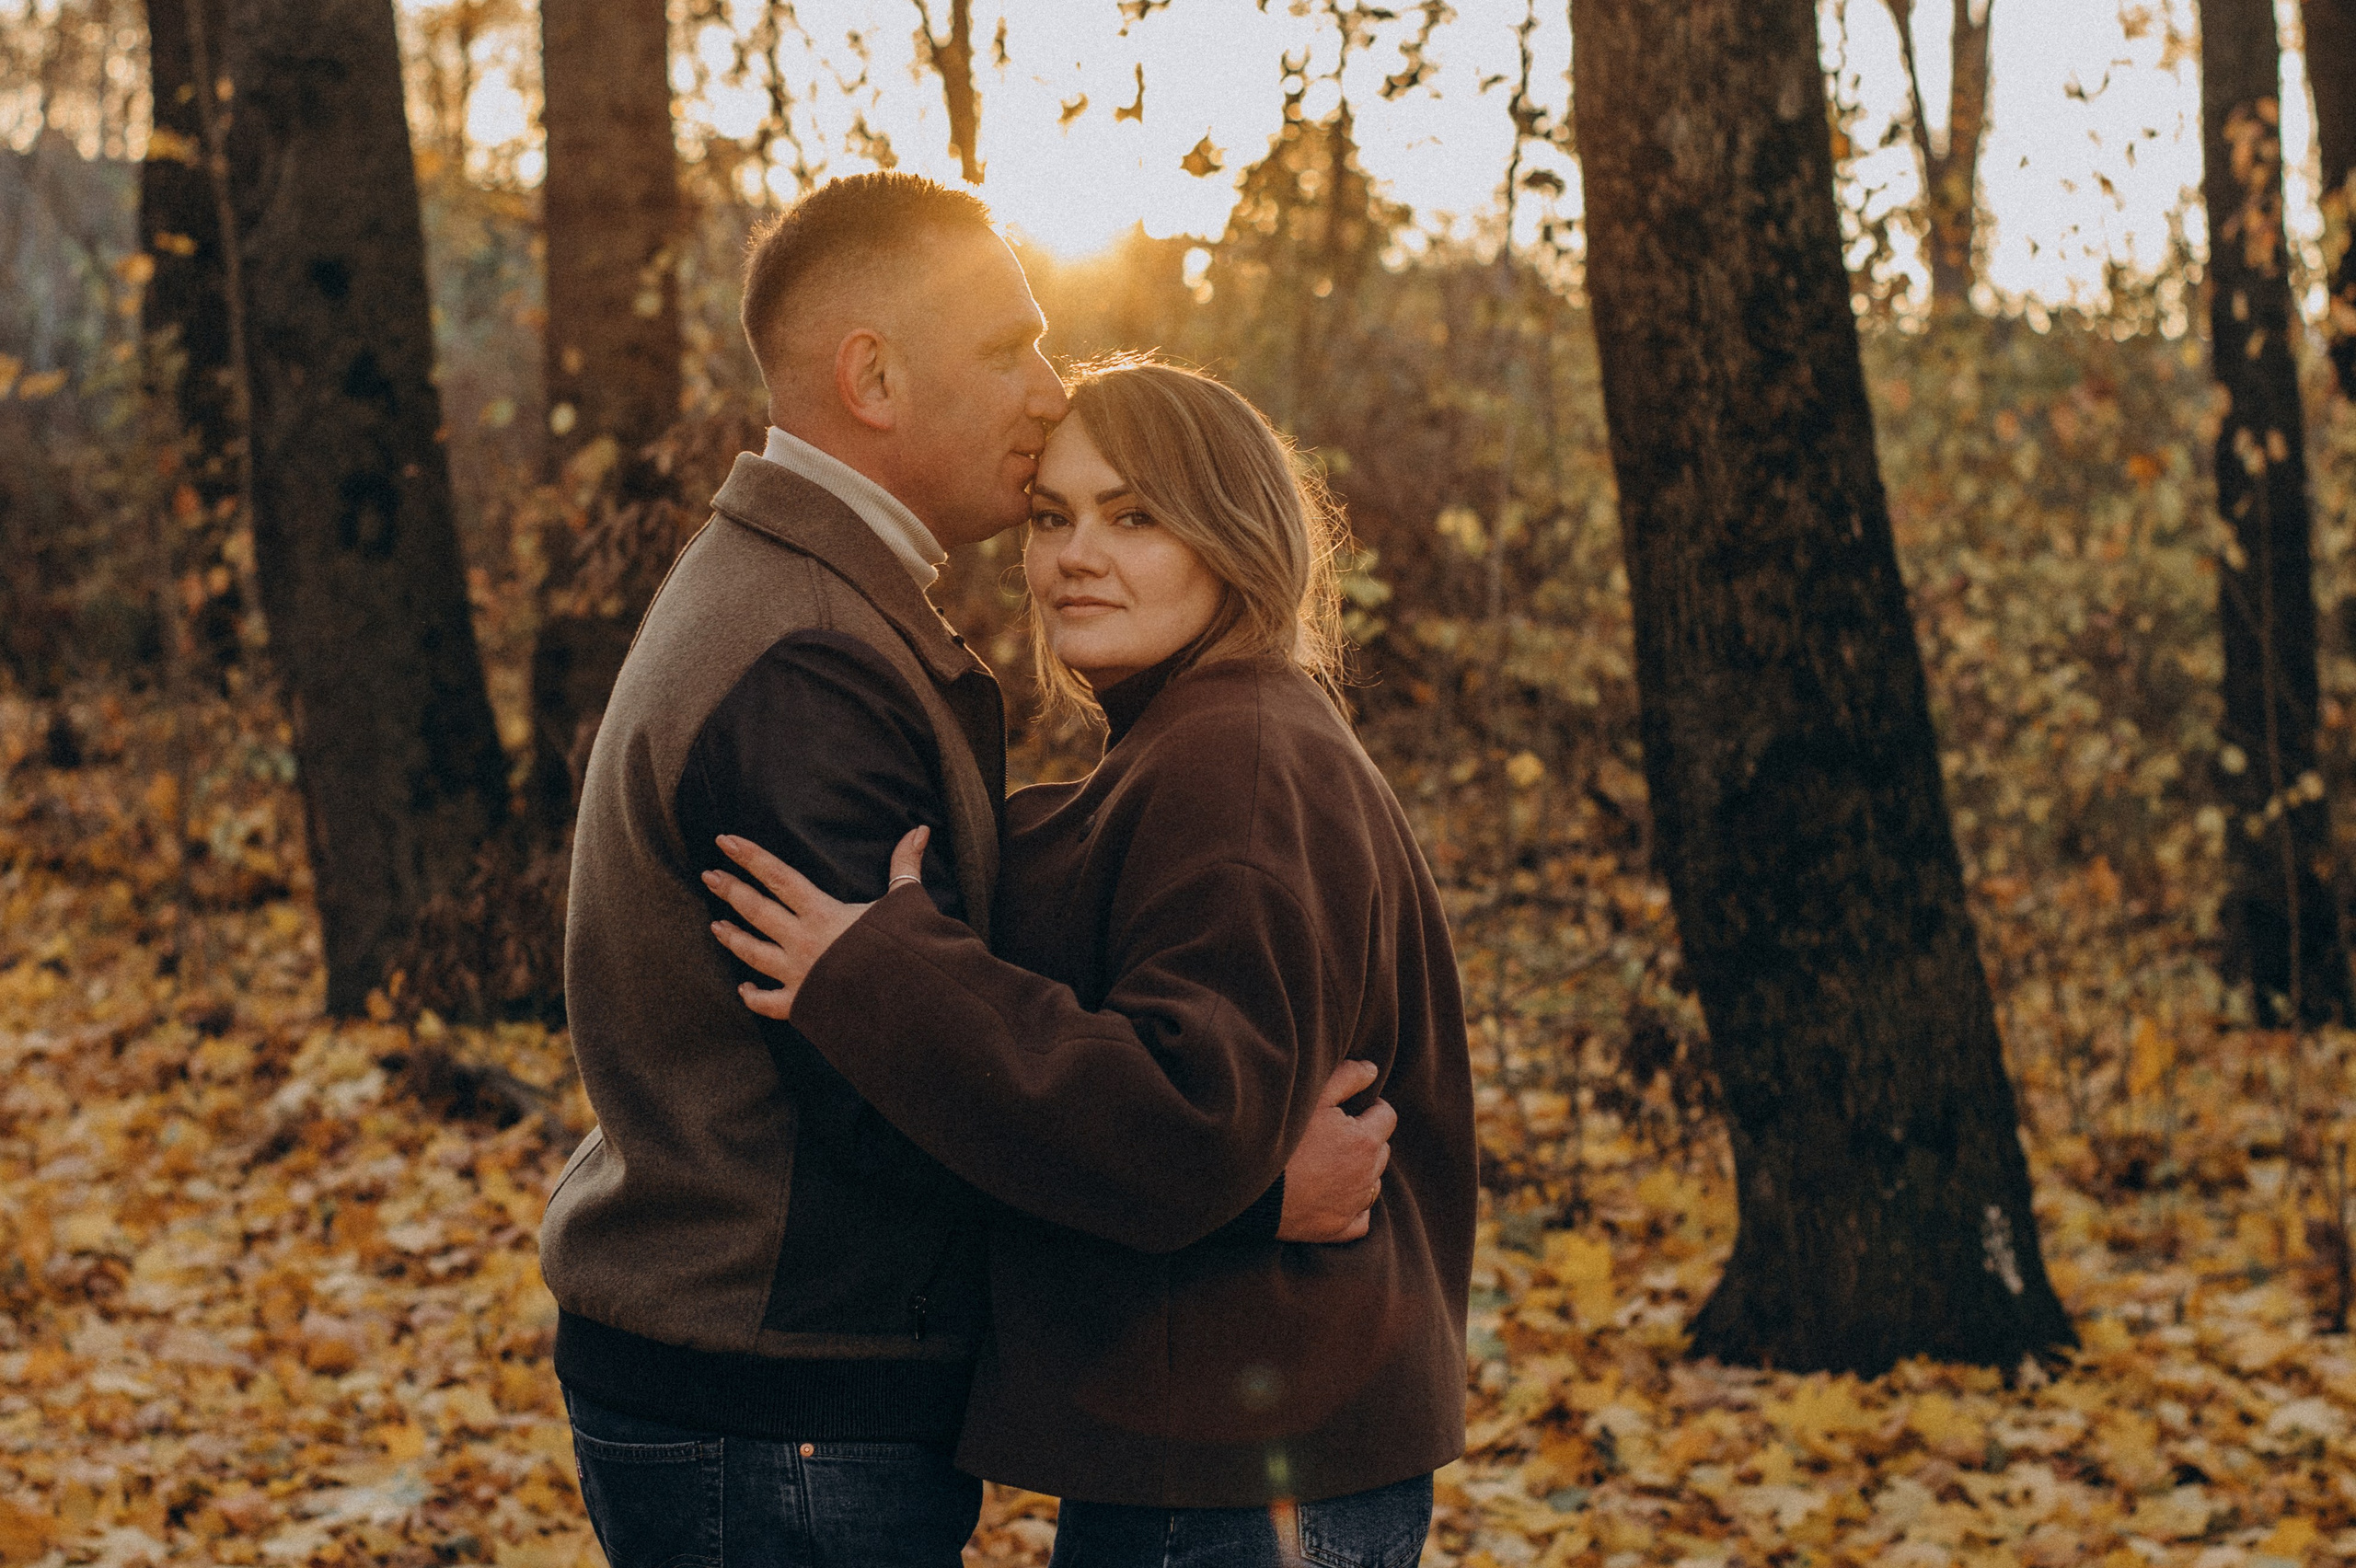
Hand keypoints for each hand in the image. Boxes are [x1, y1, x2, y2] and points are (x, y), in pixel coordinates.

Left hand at [705, 826, 929, 1019]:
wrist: (904, 1002)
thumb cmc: (904, 949)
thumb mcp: (905, 901)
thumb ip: (905, 864)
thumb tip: (920, 829)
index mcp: (822, 913)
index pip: (778, 877)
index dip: (750, 856)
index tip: (725, 840)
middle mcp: (802, 941)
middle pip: (757, 910)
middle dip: (730, 890)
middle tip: (708, 875)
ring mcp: (797, 974)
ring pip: (753, 954)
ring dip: (732, 939)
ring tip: (714, 926)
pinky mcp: (802, 1005)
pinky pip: (769, 1002)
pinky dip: (754, 996)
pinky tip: (744, 989)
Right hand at [1276, 1058, 1396, 1243]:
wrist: (1247, 1183)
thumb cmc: (1280, 1134)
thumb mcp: (1313, 1095)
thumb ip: (1348, 1077)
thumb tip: (1373, 1070)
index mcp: (1365, 1140)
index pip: (1386, 1116)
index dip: (1370, 1108)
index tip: (1349, 1108)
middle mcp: (1366, 1175)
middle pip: (1381, 1149)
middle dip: (1366, 1138)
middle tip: (1334, 1133)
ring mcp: (1353, 1205)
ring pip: (1373, 1183)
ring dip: (1361, 1171)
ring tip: (1329, 1161)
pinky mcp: (1337, 1229)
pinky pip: (1361, 1218)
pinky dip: (1355, 1206)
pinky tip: (1336, 1195)